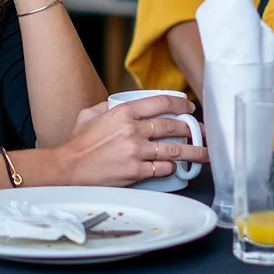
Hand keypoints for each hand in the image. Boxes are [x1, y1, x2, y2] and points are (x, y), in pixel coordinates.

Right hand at [53, 93, 208, 186]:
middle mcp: (133, 130)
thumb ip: (108, 106)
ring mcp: (136, 151)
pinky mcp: (135, 171)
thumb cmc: (78, 143)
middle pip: (173, 126)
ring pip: (174, 150)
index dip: (181, 103)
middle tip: (202, 131)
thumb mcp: (90, 115)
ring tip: (205, 152)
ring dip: (193, 151)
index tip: (189, 108)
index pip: (162, 102)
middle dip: (193, 128)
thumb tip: (120, 104)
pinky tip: (175, 168)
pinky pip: (162, 168)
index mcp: (124, 112)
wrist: (68, 168)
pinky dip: (171, 168)